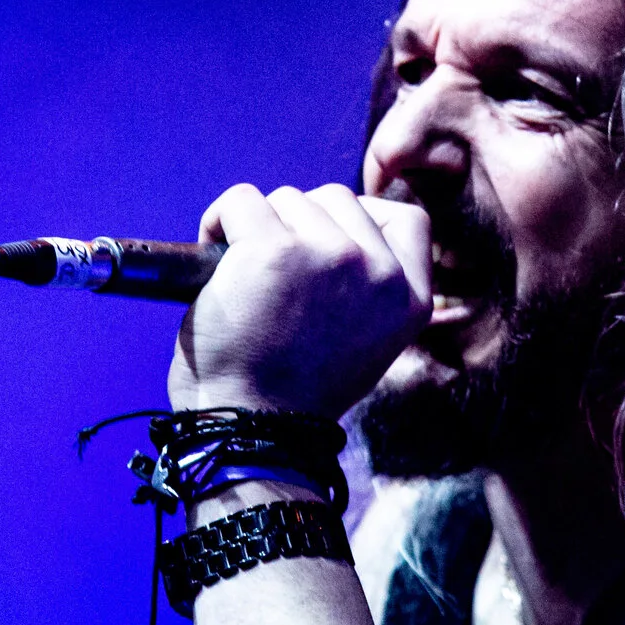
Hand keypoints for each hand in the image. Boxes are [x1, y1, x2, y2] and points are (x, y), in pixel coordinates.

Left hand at [167, 183, 432, 417]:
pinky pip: (242, 201)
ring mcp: (330, 255)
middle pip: (337, 200)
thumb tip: (340, 232)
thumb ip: (369, 287)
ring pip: (289, 198)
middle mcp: (380, 273)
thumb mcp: (365, 342)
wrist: (247, 426)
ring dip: (260, 226)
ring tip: (245, 276)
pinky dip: (220, 220)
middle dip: (300, 224)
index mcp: (410, 300)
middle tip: (276, 275)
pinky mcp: (274, 249)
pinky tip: (214, 253)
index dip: (362, 218)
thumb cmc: (291, 392)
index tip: (328, 240)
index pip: (408, 220)